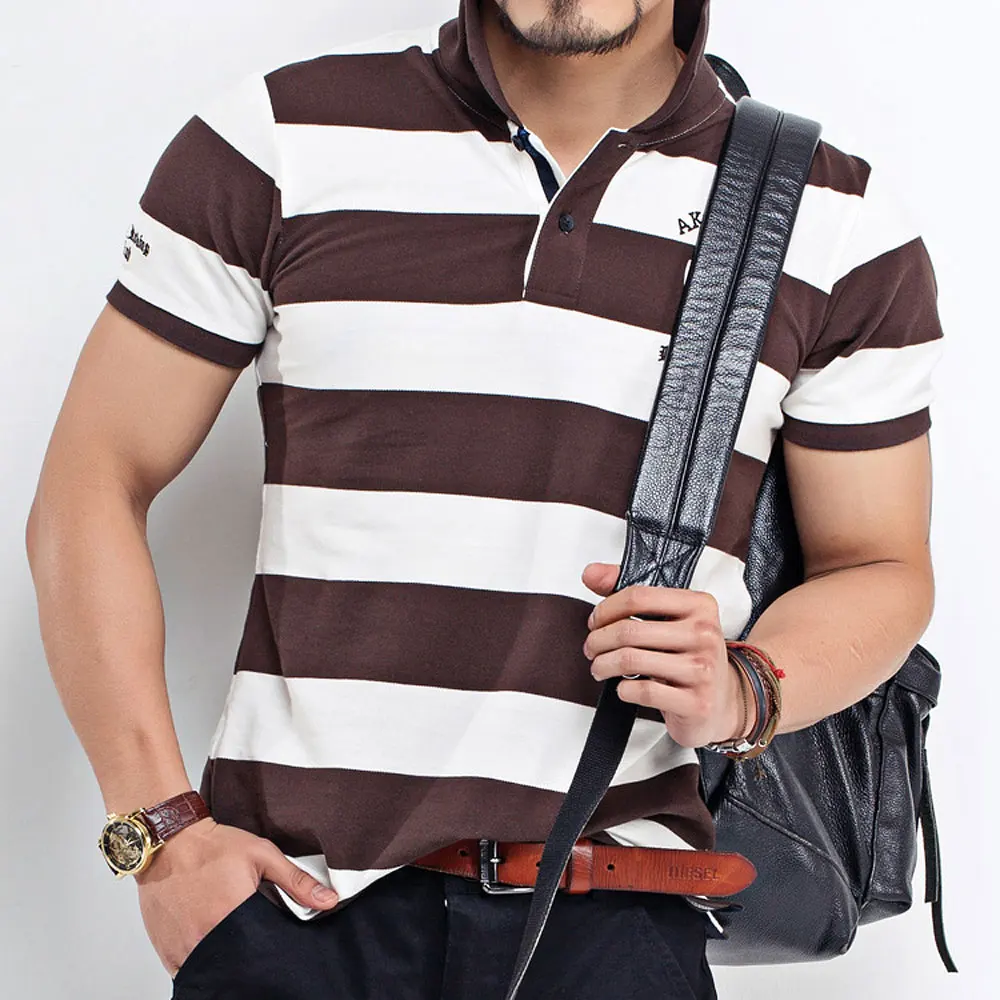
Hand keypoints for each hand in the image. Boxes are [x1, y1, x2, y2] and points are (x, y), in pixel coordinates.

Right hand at [135, 817, 338, 976]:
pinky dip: (202, 962)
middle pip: (237, 964)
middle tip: (253, 939)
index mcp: (231, 915)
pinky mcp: (167, 952)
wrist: (169, 842)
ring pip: (212, 970)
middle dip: (249, 957)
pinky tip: (211, 943)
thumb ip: (297, 881)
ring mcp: (183, 948)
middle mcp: (204, 937)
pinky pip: (189, 971)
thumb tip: (329, 901)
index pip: (262, 952)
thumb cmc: (213, 846)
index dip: (272, 952)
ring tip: (232, 938)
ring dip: (225, 960)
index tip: (274, 943)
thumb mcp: (262, 855)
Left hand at [581, 562, 745, 748]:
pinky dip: (623, 689)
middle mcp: (705, 634)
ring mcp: (703, 670)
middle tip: (591, 648)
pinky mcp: (697, 703)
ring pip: (630, 660)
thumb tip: (592, 574)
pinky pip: (643, 691)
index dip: (606, 609)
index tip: (595, 621)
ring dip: (603, 665)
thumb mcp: (669, 620)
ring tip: (599, 667)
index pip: (638, 596)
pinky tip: (624, 687)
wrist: (724, 701)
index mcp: (700, 605)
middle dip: (598, 640)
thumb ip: (630, 595)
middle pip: (629, 630)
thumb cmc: (691, 656)